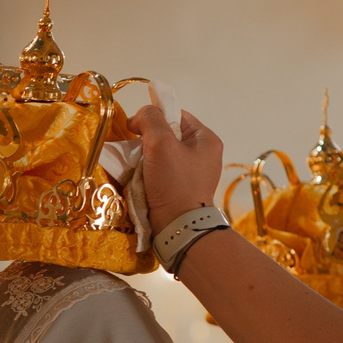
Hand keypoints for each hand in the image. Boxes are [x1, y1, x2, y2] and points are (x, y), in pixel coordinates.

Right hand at [131, 102, 226, 234]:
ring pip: (164, 154)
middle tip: (135, 150)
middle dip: (149, 140)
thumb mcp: (161, 143)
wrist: (179, 228)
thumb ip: (150, 119)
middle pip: (169, 134)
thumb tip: (140, 116)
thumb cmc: (174, 184)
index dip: (154, 117)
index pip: (177, 114)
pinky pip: (163, 172)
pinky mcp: (183, 190)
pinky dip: (150, 173)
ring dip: (147, 158)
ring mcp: (194, 174)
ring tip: (137, 166)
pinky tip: (142, 180)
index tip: (135, 129)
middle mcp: (204, 155)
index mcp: (207, 139)